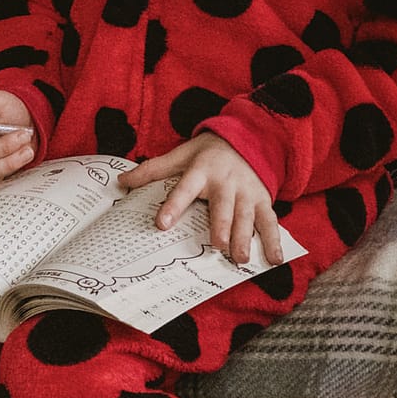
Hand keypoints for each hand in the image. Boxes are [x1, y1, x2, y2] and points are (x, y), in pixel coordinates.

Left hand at [118, 133, 283, 266]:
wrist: (247, 138)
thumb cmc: (207, 152)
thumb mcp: (180, 154)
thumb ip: (153, 170)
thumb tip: (121, 181)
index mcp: (201, 171)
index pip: (184, 189)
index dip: (173, 206)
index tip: (161, 224)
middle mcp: (225, 182)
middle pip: (222, 207)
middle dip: (221, 226)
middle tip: (218, 245)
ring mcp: (246, 192)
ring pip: (247, 216)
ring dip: (245, 238)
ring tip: (241, 258)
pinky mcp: (263, 200)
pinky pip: (270, 221)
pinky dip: (275, 240)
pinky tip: (275, 259)